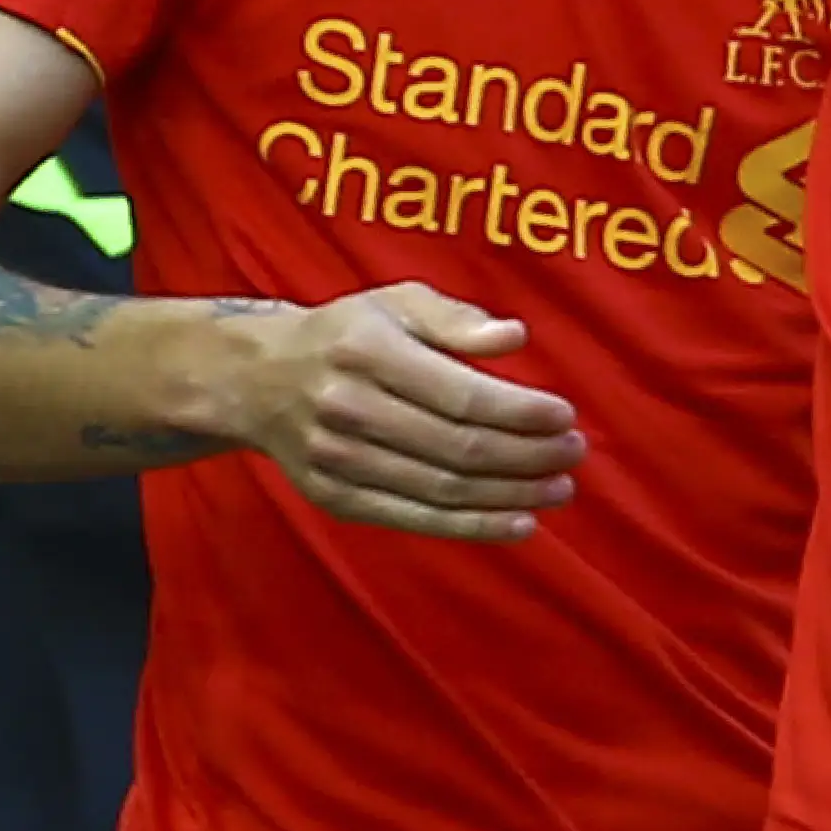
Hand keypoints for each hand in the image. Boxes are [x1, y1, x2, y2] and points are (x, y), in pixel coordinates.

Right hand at [213, 284, 581, 541]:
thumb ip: (455, 319)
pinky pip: (415, 519)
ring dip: (510, 495)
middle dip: (527, 456)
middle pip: (457, 447)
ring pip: (441, 489)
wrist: (256, 381)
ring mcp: (338, 460)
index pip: (461, 395)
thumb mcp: (395, 303)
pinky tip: (518, 522)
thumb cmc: (345, 334)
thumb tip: (514, 337)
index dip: (521, 412)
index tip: (566, 416)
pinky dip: (471, 527)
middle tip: (574, 454)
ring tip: (558, 489)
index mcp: (368, 352)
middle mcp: (348, 408)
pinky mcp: (335, 498)